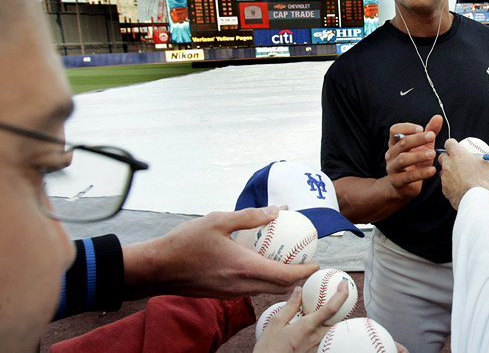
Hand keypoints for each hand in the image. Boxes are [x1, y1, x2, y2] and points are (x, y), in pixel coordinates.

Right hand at [123, 206, 318, 299]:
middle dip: (296, 277)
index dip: (304, 271)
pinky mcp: (222, 294)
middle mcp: (241, 286)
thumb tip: (277, 210)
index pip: (285, 276)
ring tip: (286, 261)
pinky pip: (250, 289)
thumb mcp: (218, 220)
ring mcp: (231, 293)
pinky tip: (259, 263)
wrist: (157, 269)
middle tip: (305, 262)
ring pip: (264, 290)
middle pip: (279, 287)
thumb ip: (250, 216)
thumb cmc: (184, 243)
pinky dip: (262, 279)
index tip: (316, 263)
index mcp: (245, 268)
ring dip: (279, 279)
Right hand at [253, 281, 349, 352]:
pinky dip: (327, 330)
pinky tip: (319, 327)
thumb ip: (290, 305)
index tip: (344, 284)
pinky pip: (326, 340)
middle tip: (338, 295)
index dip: (342, 294)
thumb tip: (299, 290)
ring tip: (327, 311)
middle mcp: (317, 338)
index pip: (331, 308)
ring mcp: (318, 348)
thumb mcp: (275, 323)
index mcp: (308, 326)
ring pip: (333, 330)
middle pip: (338, 320)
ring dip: (334, 319)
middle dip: (342, 307)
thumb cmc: (268, 347)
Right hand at [385, 115, 442, 198]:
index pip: (394, 130)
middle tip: (432, 137)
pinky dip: (422, 173)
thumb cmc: (415, 162)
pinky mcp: (397, 181)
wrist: (405, 186)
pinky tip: (433, 170)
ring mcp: (392, 168)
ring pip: (403, 159)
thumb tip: (438, 117)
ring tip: (433, 154)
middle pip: (402, 143)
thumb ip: (430, 131)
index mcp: (395, 143)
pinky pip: (409, 176)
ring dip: (418, 155)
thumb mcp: (423, 146)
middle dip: (417, 139)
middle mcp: (391, 154)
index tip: (421, 128)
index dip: (407, 128)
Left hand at [438, 138, 488, 209]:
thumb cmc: (480, 179)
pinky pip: (445, 183)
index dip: (452, 144)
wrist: (473, 197)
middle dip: (448, 158)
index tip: (456, 147)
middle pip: (442, 156)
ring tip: (460, 176)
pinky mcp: (444, 188)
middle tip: (457, 162)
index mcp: (457, 154)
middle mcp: (448, 164)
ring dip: (449, 171)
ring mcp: (444, 176)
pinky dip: (450, 184)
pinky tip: (460, 187)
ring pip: (443, 171)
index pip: (449, 143)